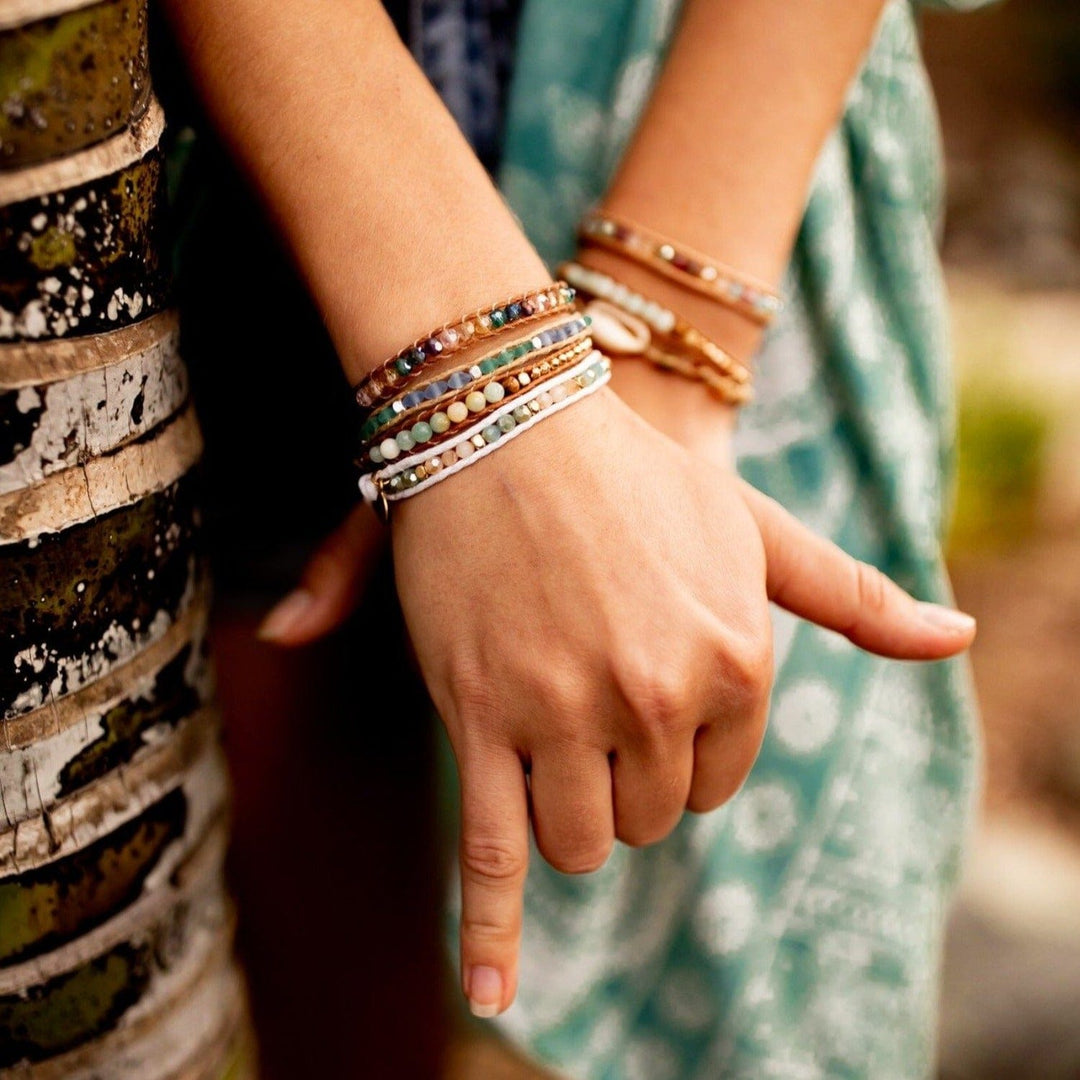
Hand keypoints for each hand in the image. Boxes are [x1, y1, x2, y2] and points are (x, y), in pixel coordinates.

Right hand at [262, 387, 974, 1017]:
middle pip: (650, 816)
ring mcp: (565, 711)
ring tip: (547, 734)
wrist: (511, 419)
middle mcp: (658, 692)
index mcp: (737, 653)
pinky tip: (493, 994)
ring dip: (571, 813)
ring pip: (581, 839)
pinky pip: (490, 852)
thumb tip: (958, 638)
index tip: (643, 693)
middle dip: (625, 777)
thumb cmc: (635, 475)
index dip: (678, 749)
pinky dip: (491, 934)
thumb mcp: (755, 526)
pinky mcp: (482, 720)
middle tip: (590, 695)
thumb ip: (852, 597)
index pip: (719, 779)